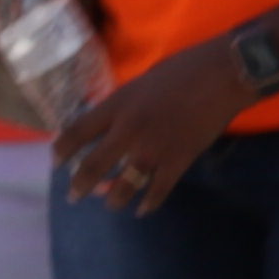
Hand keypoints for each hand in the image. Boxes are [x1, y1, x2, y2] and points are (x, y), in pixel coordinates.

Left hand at [52, 36, 251, 214]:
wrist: (222, 75)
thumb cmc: (183, 69)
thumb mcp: (141, 82)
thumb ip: (124, 105)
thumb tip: (112, 126)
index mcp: (118, 105)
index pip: (77, 132)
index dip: (61, 150)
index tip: (55, 162)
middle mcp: (128, 130)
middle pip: (92, 166)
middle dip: (79, 186)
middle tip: (73, 197)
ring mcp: (153, 149)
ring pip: (123, 186)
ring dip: (112, 199)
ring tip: (110, 204)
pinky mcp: (178, 161)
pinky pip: (157, 191)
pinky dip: (149, 203)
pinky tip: (142, 209)